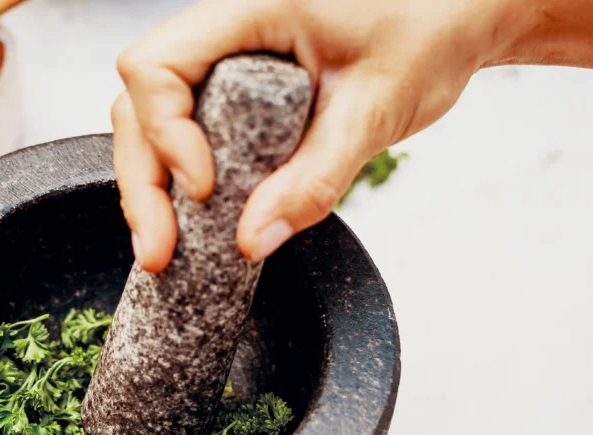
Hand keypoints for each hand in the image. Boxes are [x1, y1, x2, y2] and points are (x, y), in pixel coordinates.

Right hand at [112, 0, 522, 270]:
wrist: (454, 16)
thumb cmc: (428, 32)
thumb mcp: (374, 111)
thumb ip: (314, 178)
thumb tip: (251, 241)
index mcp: (250, 8)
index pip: (158, 66)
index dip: (166, 134)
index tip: (205, 190)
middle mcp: (223, 29)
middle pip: (138, 102)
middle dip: (142, 181)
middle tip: (159, 251)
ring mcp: (222, 59)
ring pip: (149, 118)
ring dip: (149, 186)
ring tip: (164, 248)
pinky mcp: (232, 89)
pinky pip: (181, 129)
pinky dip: (175, 180)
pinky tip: (185, 223)